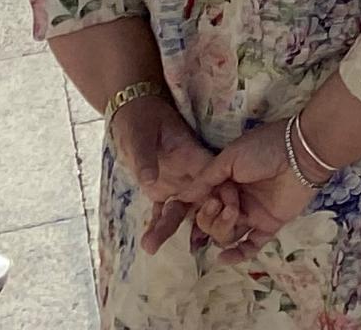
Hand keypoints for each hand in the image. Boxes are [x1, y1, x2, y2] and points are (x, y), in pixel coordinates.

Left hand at [111, 100, 230, 250]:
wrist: (132, 113)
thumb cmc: (140, 119)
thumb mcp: (141, 135)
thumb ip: (145, 158)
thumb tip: (149, 181)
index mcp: (191, 155)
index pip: (212, 175)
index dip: (222, 192)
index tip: (227, 212)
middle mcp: (189, 172)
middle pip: (203, 198)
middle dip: (203, 220)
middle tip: (196, 243)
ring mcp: (176, 182)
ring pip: (182, 209)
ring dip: (169, 229)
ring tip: (152, 247)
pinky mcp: (161, 189)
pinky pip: (162, 211)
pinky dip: (158, 225)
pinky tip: (150, 244)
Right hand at [193, 120, 318, 250]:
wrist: (301, 154)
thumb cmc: (264, 149)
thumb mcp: (229, 158)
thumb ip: (206, 179)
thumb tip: (181, 197)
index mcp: (226, 182)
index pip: (203, 204)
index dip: (196, 209)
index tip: (192, 206)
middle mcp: (237, 200)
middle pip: (211, 223)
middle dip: (210, 217)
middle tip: (220, 202)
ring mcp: (252, 214)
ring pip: (226, 235)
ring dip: (223, 227)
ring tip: (233, 210)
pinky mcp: (269, 225)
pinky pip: (251, 246)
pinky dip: (237, 255)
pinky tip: (222, 258)